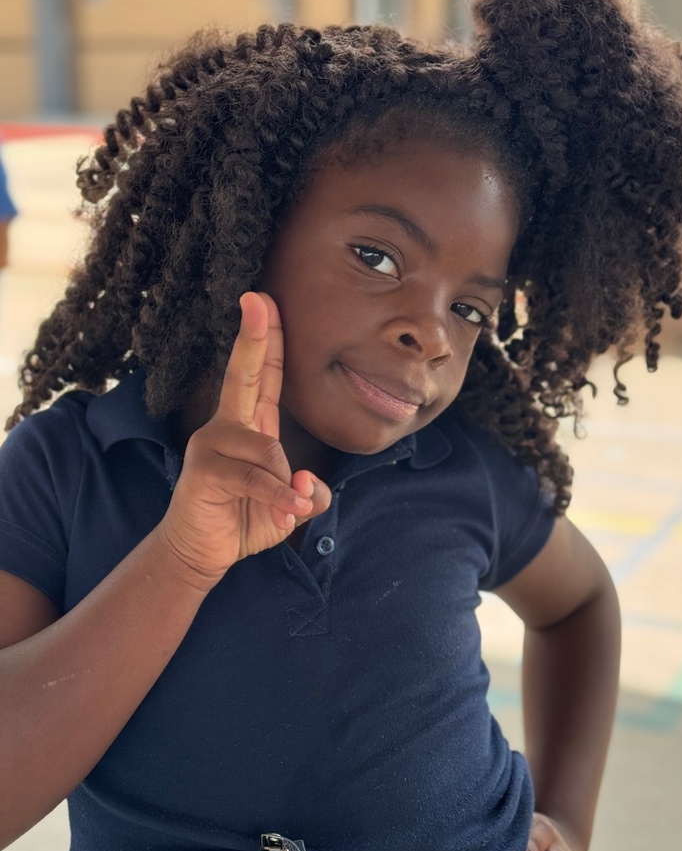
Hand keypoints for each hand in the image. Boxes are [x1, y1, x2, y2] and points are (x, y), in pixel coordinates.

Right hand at [157, 291, 330, 587]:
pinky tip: (289, 512)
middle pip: (242, 375)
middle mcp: (227, 427)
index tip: (265, 301)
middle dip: (254, 337)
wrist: (202, 552)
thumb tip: (308, 484)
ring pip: (268, 449)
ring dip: (285, 484)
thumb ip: (310, 494)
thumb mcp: (290, 507)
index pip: (261, 376)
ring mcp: (211, 446)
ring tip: (286, 507)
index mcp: (249, 426)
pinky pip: (253, 477)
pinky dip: (277, 497)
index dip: (265, 340)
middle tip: (258, 298)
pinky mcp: (202, 471)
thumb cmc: (245, 519)